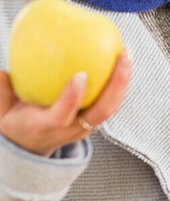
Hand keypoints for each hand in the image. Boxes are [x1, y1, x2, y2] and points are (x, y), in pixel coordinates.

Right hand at [0, 52, 131, 156]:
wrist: (29, 147)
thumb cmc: (17, 123)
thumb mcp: (2, 112)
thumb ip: (2, 92)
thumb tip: (3, 71)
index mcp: (46, 126)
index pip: (63, 114)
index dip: (73, 96)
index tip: (81, 74)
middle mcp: (71, 128)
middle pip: (101, 110)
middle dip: (115, 84)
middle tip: (122, 57)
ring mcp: (86, 126)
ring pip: (111, 107)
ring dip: (123, 81)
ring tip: (126, 53)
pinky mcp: (94, 121)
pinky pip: (111, 102)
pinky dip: (118, 82)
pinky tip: (120, 60)